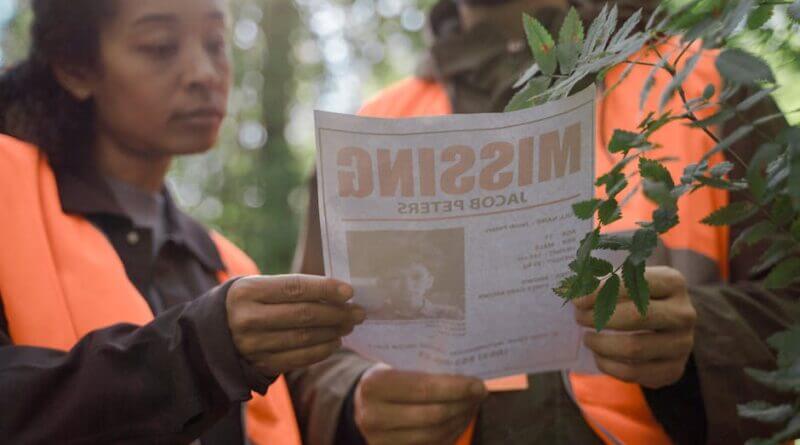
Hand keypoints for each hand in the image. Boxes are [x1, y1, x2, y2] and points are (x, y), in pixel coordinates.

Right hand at [226, 274, 365, 375]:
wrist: (210, 335)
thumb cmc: (246, 303)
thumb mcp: (257, 286)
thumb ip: (291, 288)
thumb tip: (336, 294)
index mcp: (248, 292)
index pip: (295, 288)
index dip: (325, 289)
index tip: (349, 291)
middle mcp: (248, 318)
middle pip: (303, 315)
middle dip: (337, 313)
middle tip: (358, 312)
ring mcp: (253, 345)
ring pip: (304, 338)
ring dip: (333, 332)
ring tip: (349, 325)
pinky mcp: (260, 364)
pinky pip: (298, 359)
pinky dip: (321, 351)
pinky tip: (334, 342)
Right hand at [354, 367, 486, 444]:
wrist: (359, 405)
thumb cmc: (385, 379)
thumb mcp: (394, 366)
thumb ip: (423, 370)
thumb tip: (466, 376)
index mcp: (375, 385)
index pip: (424, 388)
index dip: (456, 388)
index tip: (478, 384)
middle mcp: (374, 416)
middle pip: (432, 415)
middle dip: (463, 404)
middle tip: (480, 393)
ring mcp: (380, 440)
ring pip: (434, 435)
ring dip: (460, 420)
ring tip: (473, 405)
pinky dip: (451, 434)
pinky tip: (460, 420)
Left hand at [573, 266, 696, 388]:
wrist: (665, 327)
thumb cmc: (635, 297)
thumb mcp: (625, 280)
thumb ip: (600, 279)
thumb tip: (572, 288)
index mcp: (673, 282)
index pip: (634, 284)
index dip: (601, 291)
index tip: (576, 299)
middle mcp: (684, 314)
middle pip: (636, 317)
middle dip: (599, 318)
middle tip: (579, 318)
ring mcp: (682, 344)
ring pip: (634, 349)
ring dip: (601, 344)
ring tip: (587, 338)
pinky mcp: (673, 370)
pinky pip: (633, 373)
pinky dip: (608, 365)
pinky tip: (598, 355)